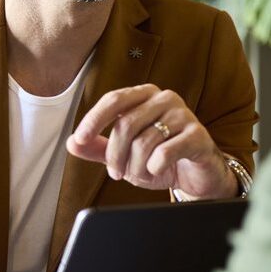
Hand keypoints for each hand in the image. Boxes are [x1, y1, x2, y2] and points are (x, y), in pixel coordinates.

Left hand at [67, 84, 237, 198]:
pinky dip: (155, 167)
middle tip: (116, 172)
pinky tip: (158, 170)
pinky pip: (164, 153)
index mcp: (145, 96)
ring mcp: (183, 114)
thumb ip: (99, 148)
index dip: (94, 119)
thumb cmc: (162, 159)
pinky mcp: (197, 135)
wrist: (198, 175)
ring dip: (135, 167)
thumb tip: (72, 143)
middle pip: (126, 125)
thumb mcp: (126, 155)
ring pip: (144, 142)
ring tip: (140, 174)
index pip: (114, 100)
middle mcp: (165, 99)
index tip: (80, 138)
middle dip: (115, 155)